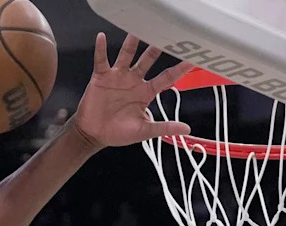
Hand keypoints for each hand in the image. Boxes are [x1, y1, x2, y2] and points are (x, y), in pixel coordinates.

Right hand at [74, 34, 191, 149]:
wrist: (94, 135)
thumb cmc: (118, 133)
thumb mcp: (144, 131)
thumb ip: (164, 128)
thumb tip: (185, 129)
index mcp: (146, 92)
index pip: (166, 77)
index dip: (179, 68)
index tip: (191, 59)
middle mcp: (134, 80)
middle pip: (148, 59)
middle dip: (156, 48)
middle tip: (165, 34)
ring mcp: (118, 76)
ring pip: (127, 55)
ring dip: (131, 43)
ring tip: (136, 30)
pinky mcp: (102, 76)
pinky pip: (102, 60)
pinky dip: (101, 49)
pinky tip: (101, 38)